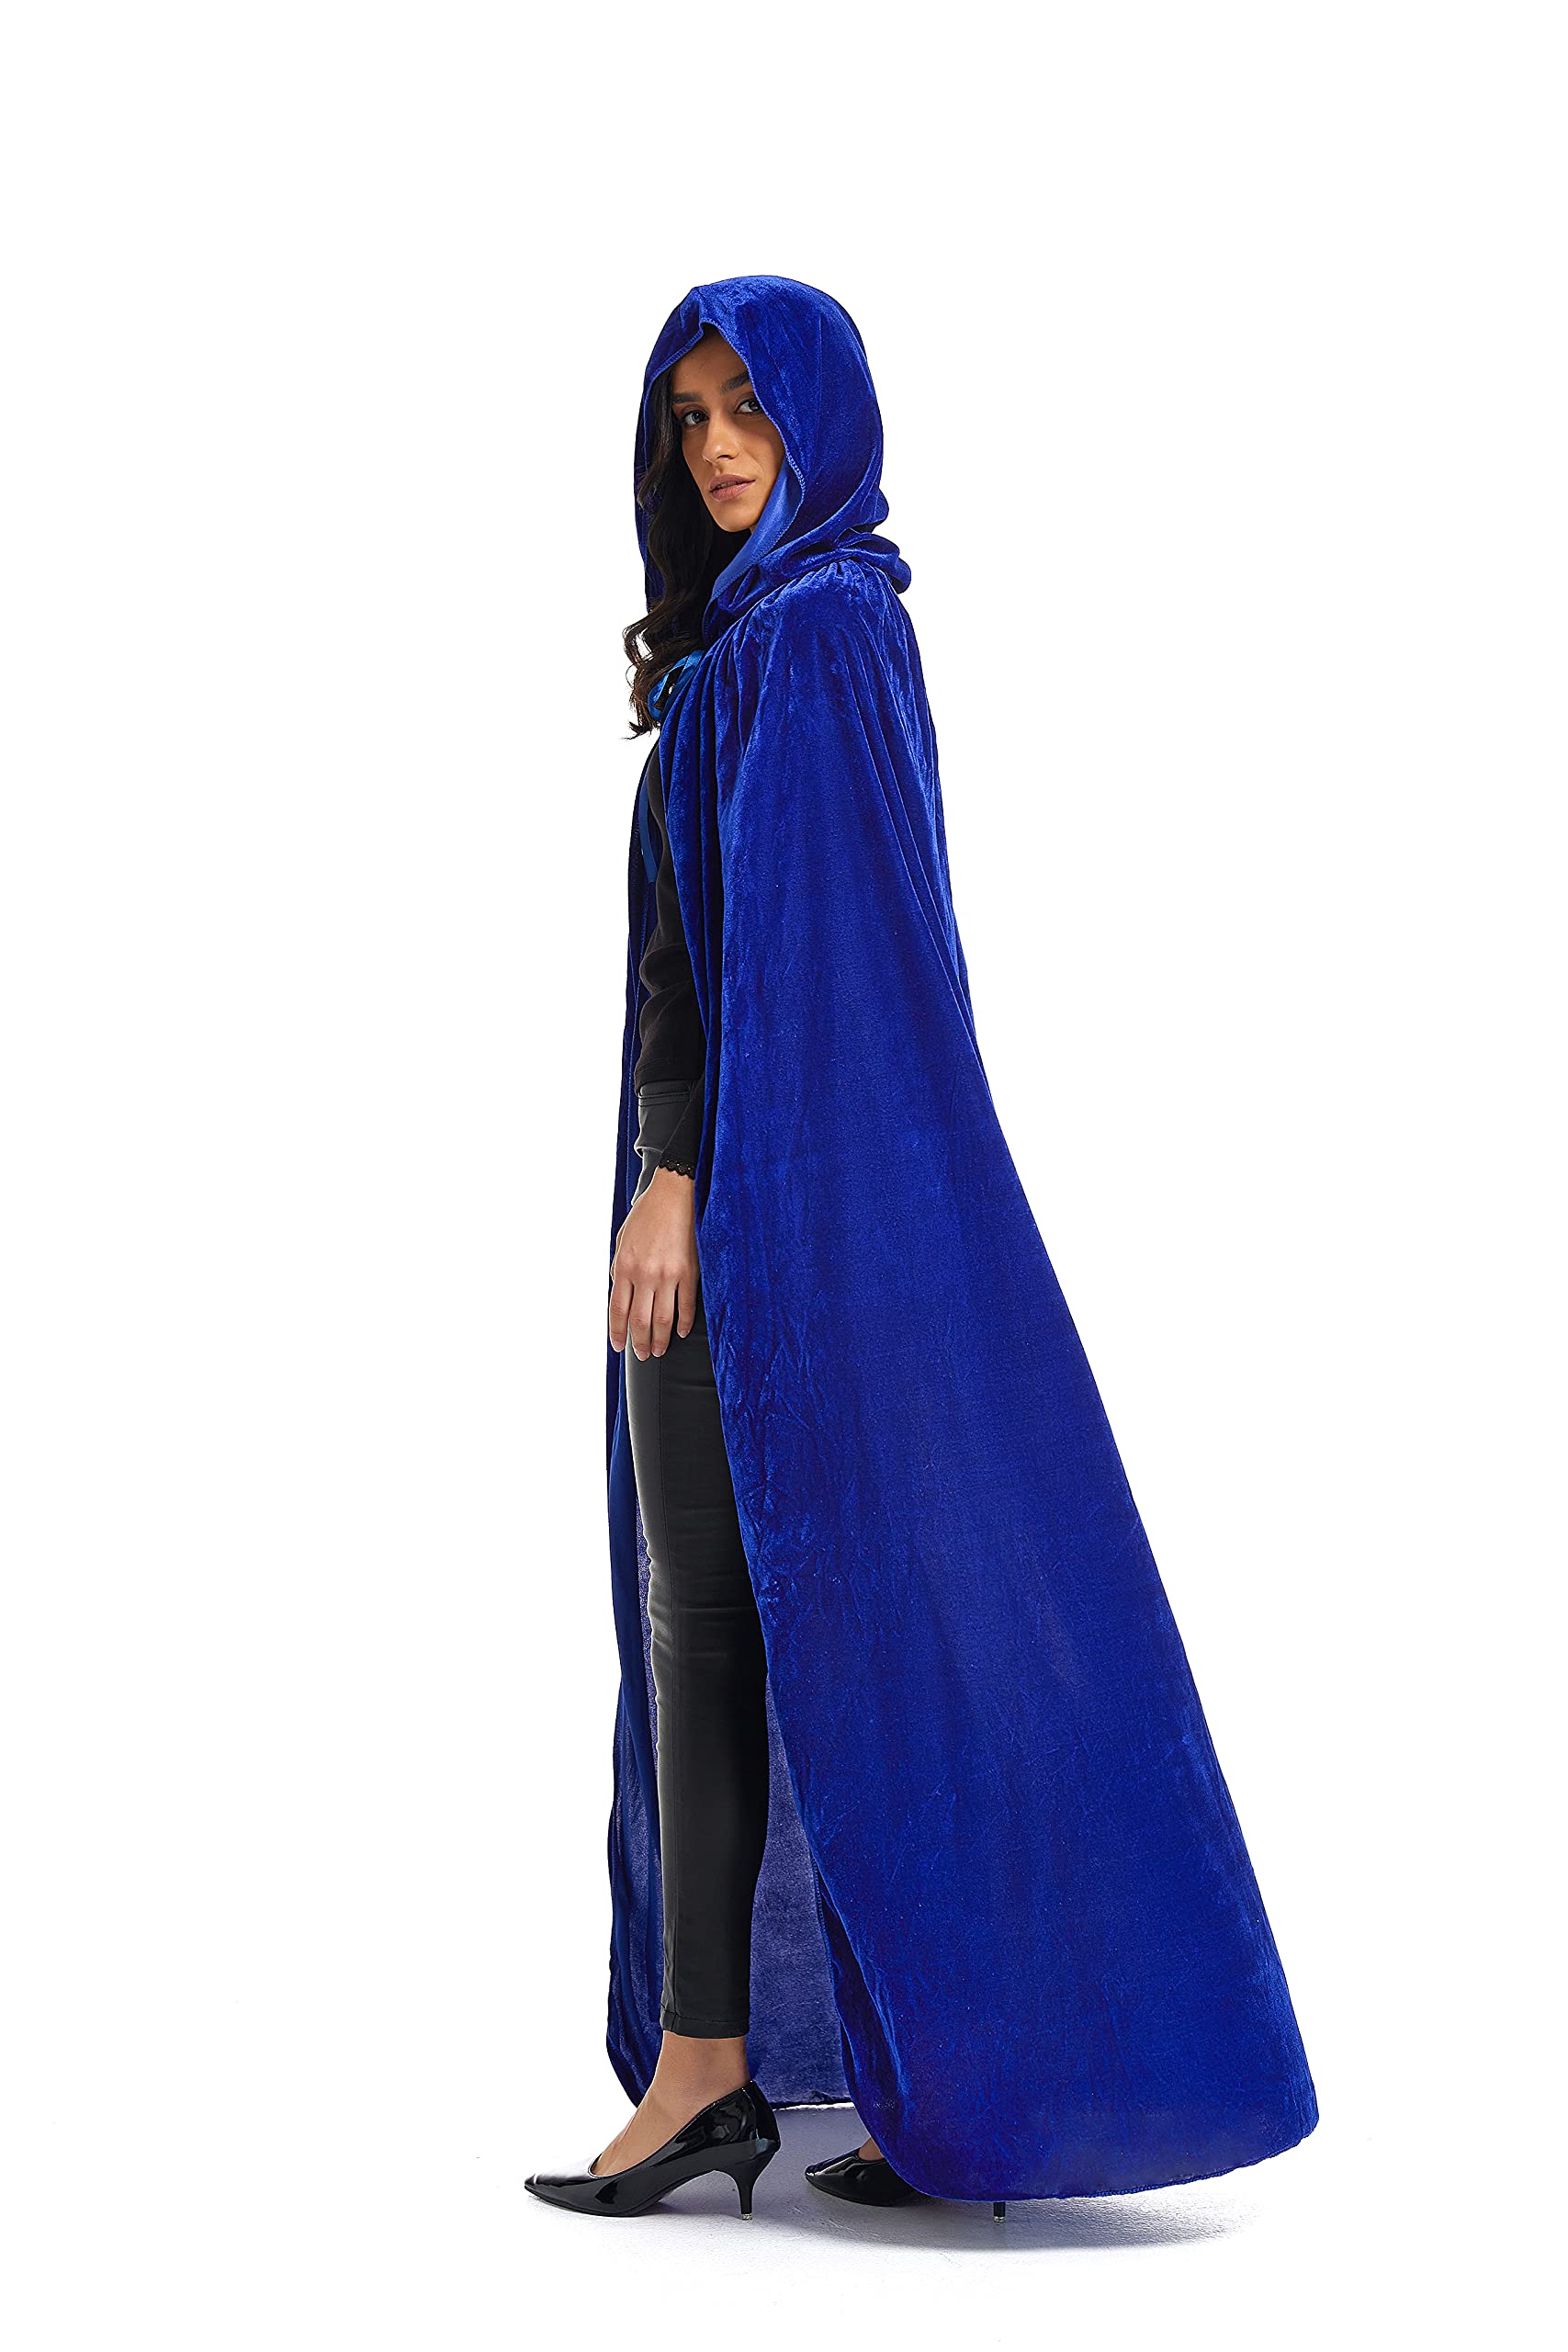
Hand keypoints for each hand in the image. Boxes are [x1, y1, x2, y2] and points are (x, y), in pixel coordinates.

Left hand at [609, 1168, 699, 1359]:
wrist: (675, 1193)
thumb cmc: (648, 1214)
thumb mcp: (623, 1240)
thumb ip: (620, 1268)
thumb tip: (621, 1292)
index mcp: (624, 1266)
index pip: (618, 1310)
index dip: (618, 1332)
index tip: (619, 1346)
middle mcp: (644, 1274)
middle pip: (640, 1320)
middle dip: (639, 1342)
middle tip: (642, 1355)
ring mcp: (668, 1275)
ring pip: (662, 1318)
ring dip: (659, 1339)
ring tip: (658, 1350)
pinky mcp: (690, 1272)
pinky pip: (686, 1305)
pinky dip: (682, 1322)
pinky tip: (679, 1332)